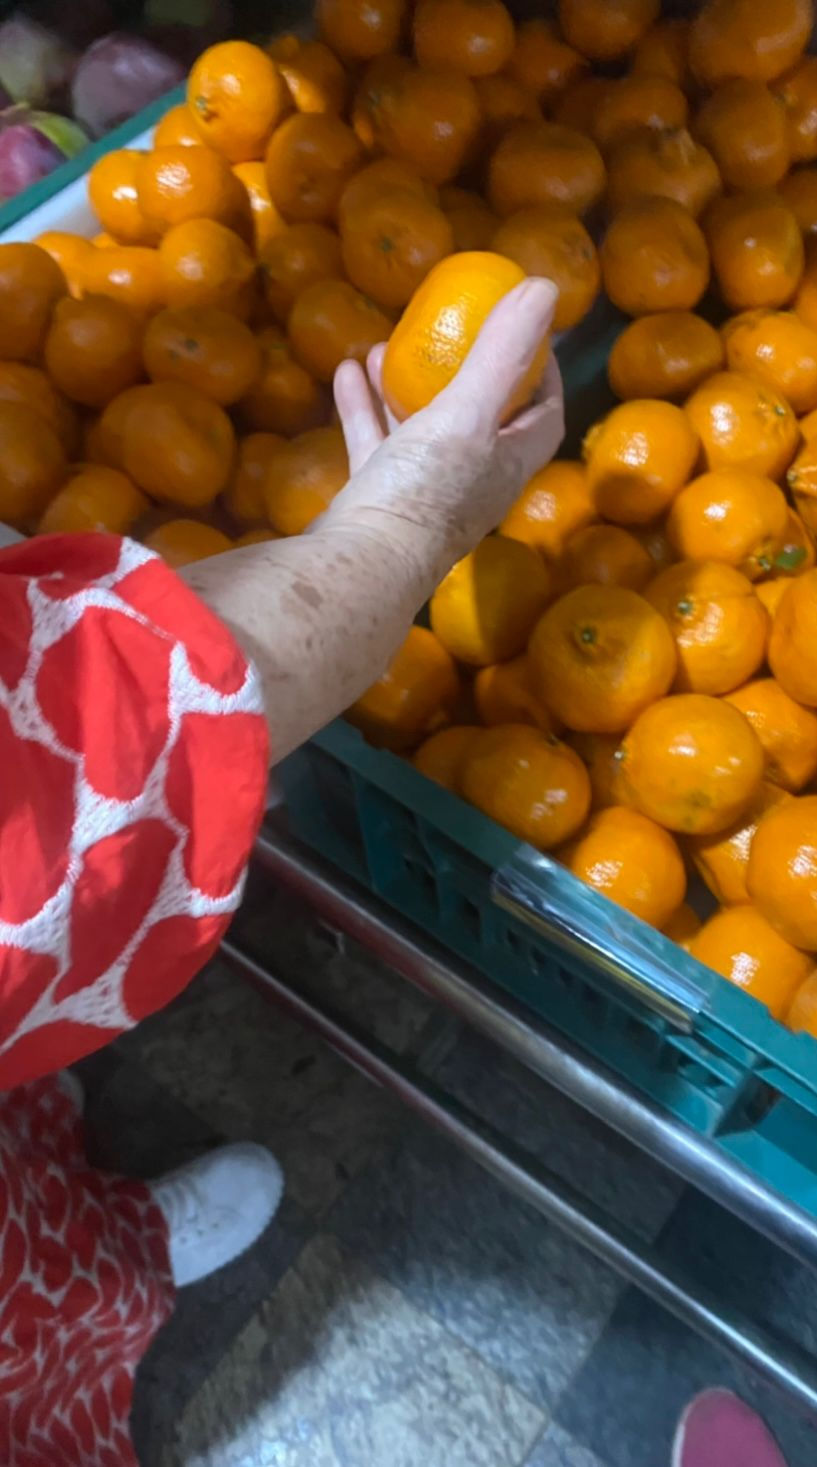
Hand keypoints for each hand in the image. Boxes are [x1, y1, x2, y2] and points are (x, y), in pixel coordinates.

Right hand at [326, 277, 562, 580]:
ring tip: (388, 344)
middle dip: (464, 370)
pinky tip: (347, 371)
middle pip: (480, 419)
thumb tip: (545, 286)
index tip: (526, 331)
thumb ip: (503, 353)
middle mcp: (471, 481)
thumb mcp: (468, 412)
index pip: (544, 416)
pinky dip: (364, 407)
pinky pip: (374, 445)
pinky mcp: (378, 500)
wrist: (360, 565)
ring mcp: (422, 494)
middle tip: (448, 329)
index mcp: (507, 464)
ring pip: (420, 429)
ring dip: (406, 385)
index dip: (544, 373)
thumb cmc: (425, 491)